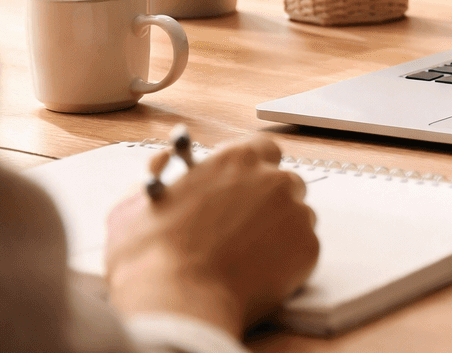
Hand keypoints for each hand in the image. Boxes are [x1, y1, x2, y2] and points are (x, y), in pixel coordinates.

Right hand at [105, 134, 319, 336]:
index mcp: (234, 159)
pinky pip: (303, 248)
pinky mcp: (308, 246)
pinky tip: (258, 275)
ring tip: (247, 257)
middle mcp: (271, 178)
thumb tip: (160, 171)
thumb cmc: (152, 256)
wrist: (177, 301)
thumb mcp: (143, 205)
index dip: (254, 168)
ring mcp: (295, 211)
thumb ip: (162, 184)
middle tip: (245, 228)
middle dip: (269, 202)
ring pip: (297, 216)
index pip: (263, 149)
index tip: (243, 185)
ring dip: (279, 231)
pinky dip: (287, 261)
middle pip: (284, 184)